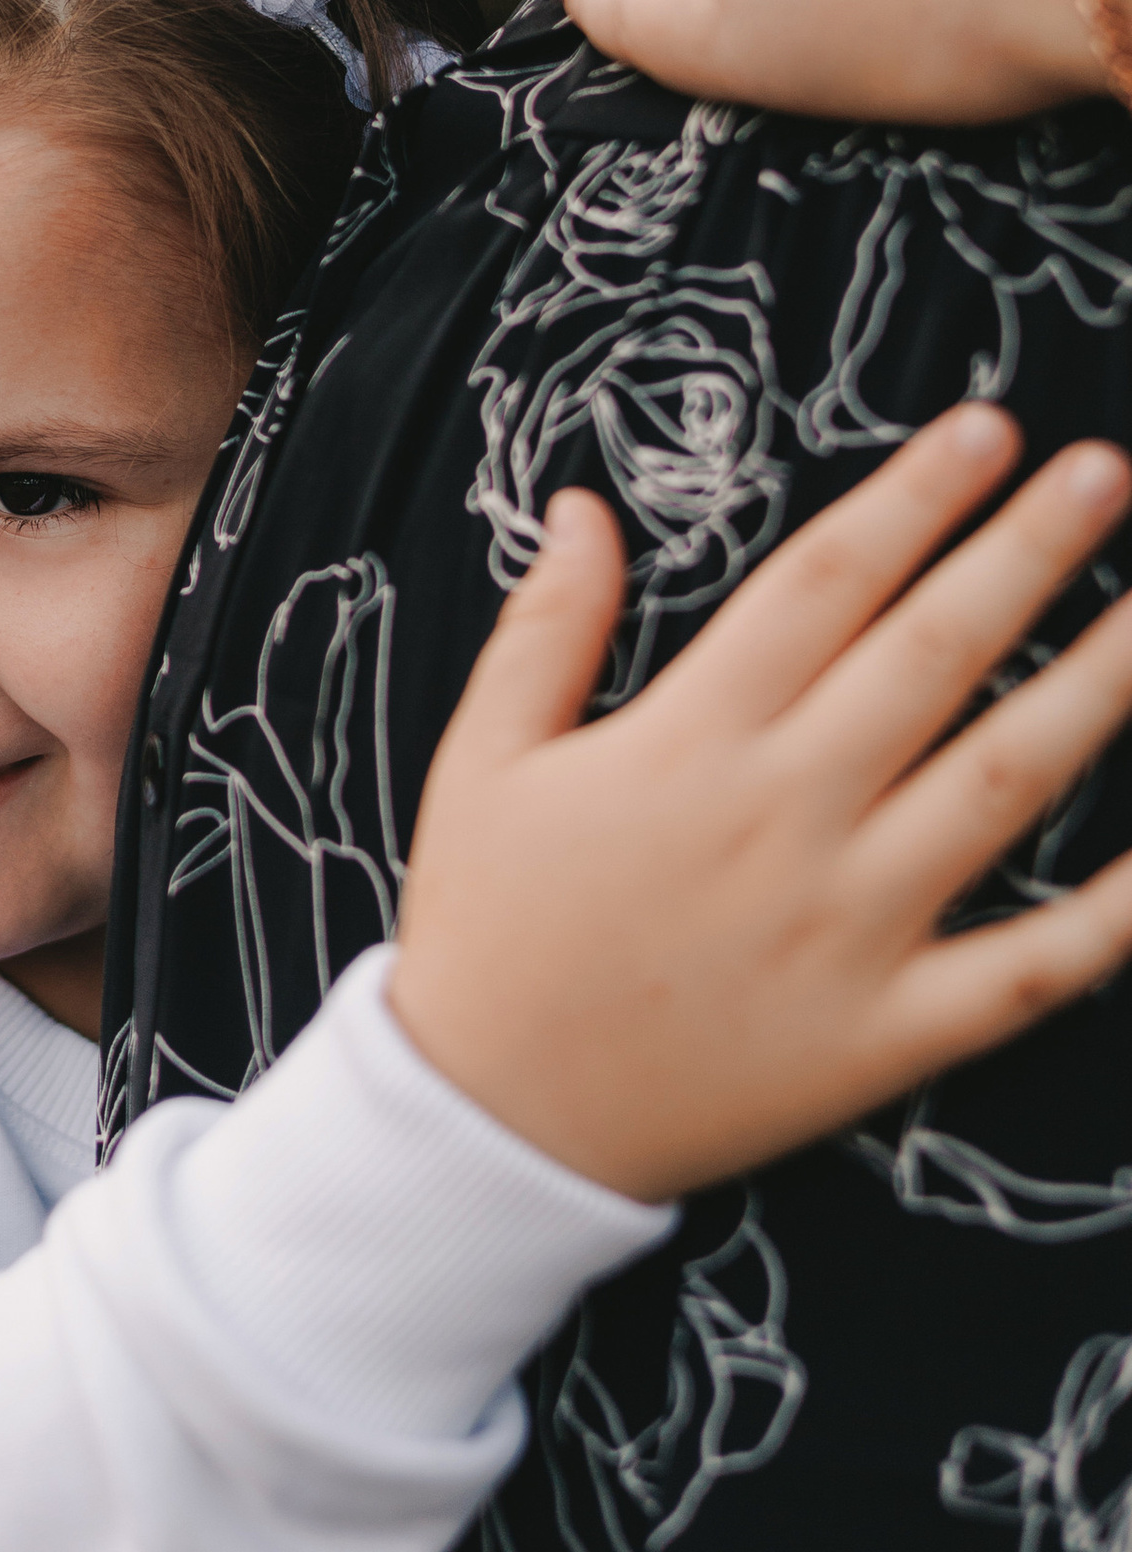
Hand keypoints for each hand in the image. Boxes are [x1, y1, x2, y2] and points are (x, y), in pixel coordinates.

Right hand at [389, 404, 1131, 1199]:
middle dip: (1028, 551)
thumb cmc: (490, 928)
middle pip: (933, 653)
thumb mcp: (483, 758)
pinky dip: (1116, 912)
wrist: (495, 1120)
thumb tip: (589, 505)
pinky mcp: (888, 1031)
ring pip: (1004, 782)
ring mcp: (849, 926)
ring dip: (1095, 685)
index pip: (827, 581)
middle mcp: (785, 816)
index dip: (913, 495)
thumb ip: (544, 624)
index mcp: (689, 739)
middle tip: (1102, 474)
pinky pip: (1032, 966)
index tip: (985, 430)